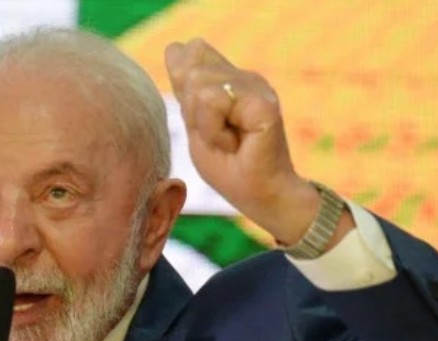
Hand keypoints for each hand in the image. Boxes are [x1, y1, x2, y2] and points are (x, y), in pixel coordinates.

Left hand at [164, 39, 323, 244]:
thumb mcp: (195, 126)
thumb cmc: (229, 167)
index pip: (190, 58)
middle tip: (218, 138)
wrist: (259, 196)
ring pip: (200, 87)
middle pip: (191, 73)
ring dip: (205, 127)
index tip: (205, 126)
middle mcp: (245, 77)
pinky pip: (214, 102)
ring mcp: (257, 87)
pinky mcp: (263, 102)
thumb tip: (174, 47)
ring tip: (228, 142)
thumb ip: (186, 90)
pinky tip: (235, 144)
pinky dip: (215, 132)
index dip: (186, 95)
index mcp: (229, 79)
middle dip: (194, 115)